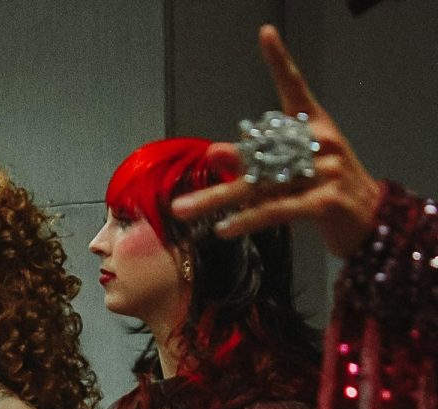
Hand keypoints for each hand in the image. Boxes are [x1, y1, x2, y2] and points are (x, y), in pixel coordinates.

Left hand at [170, 25, 382, 257]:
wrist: (371, 223)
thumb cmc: (325, 192)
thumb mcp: (290, 173)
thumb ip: (253, 162)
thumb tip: (216, 151)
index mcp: (315, 126)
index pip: (295, 88)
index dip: (280, 62)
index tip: (266, 33)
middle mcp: (322, 143)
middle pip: (262, 151)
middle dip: (224, 165)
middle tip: (189, 180)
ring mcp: (327, 172)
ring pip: (261, 184)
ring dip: (219, 198)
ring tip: (183, 209)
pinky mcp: (326, 203)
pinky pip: (277, 209)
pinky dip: (248, 219)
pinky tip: (223, 228)